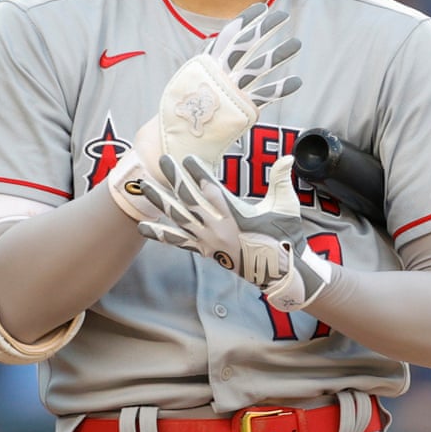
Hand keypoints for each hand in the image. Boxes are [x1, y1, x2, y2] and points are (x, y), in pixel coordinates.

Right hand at [109, 3, 301, 219]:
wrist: (170, 141)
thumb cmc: (178, 113)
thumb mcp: (188, 82)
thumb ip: (204, 66)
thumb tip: (212, 46)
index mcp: (204, 66)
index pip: (227, 37)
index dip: (245, 21)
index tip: (260, 8)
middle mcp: (218, 75)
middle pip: (245, 46)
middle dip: (265, 29)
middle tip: (282, 15)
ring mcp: (230, 92)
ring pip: (259, 68)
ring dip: (279, 54)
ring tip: (297, 43)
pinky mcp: (240, 111)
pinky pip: (265, 97)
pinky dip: (281, 88)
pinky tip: (296, 81)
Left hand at [138, 154, 330, 310]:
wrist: (280, 273)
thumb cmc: (285, 237)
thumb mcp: (286, 206)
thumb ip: (281, 180)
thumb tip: (288, 158)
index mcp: (236, 214)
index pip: (211, 189)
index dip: (197, 172)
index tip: (186, 158)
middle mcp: (217, 227)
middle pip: (189, 199)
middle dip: (174, 178)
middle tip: (162, 160)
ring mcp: (209, 241)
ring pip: (178, 217)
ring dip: (159, 201)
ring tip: (143, 186)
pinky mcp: (206, 251)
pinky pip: (178, 242)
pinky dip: (159, 234)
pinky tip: (142, 227)